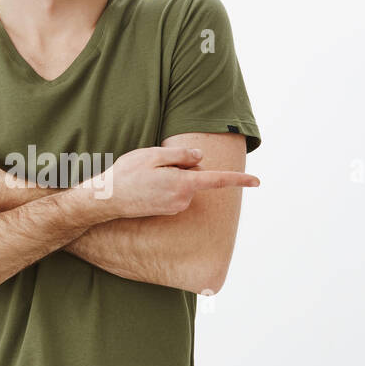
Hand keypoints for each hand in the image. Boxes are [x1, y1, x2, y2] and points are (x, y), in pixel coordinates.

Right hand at [87, 145, 259, 218]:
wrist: (107, 200)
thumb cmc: (127, 175)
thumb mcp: (153, 154)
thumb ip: (181, 155)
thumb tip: (200, 158)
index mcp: (183, 183)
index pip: (217, 180)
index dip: (239, 180)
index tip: (257, 182)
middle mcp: (183, 199)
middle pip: (195, 174)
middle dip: (182, 167)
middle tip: (153, 167)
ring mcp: (175, 207)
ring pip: (184, 183)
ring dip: (170, 176)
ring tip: (146, 178)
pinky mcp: (168, 211)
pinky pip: (175, 192)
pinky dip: (165, 186)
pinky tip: (146, 186)